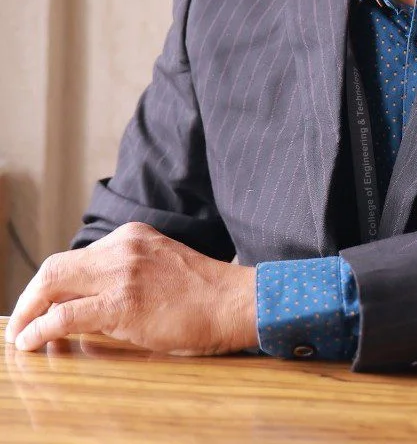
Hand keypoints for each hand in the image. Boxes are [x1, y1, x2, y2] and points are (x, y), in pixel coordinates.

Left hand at [4, 223, 257, 354]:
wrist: (234, 301)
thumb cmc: (205, 294)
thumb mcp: (162, 267)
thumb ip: (128, 275)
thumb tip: (88, 306)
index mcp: (133, 236)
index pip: (78, 257)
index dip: (54, 284)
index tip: (44, 305)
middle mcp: (123, 247)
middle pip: (56, 265)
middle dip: (31, 295)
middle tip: (22, 321)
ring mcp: (123, 272)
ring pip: (54, 283)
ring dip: (28, 311)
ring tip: (21, 335)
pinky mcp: (123, 302)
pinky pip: (66, 315)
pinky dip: (40, 330)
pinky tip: (32, 342)